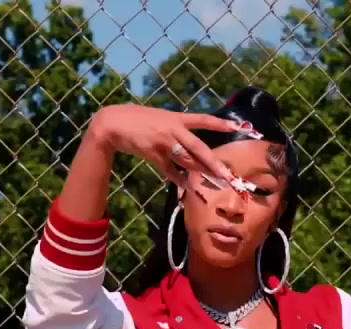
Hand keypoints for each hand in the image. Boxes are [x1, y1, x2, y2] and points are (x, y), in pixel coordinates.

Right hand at [90, 104, 240, 183]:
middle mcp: (173, 130)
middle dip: (213, 163)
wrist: (113, 123)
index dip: (220, 124)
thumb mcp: (159, 118)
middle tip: (227, 174)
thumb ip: (175, 128)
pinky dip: (179, 180)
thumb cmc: (137, 119)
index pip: (203, 120)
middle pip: (198, 148)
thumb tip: (188, 142)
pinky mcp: (154, 155)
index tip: (237, 127)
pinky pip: (170, 171)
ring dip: (201, 173)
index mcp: (176, 118)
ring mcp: (164, 143)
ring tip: (216, 182)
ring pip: (187, 162)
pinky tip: (188, 188)